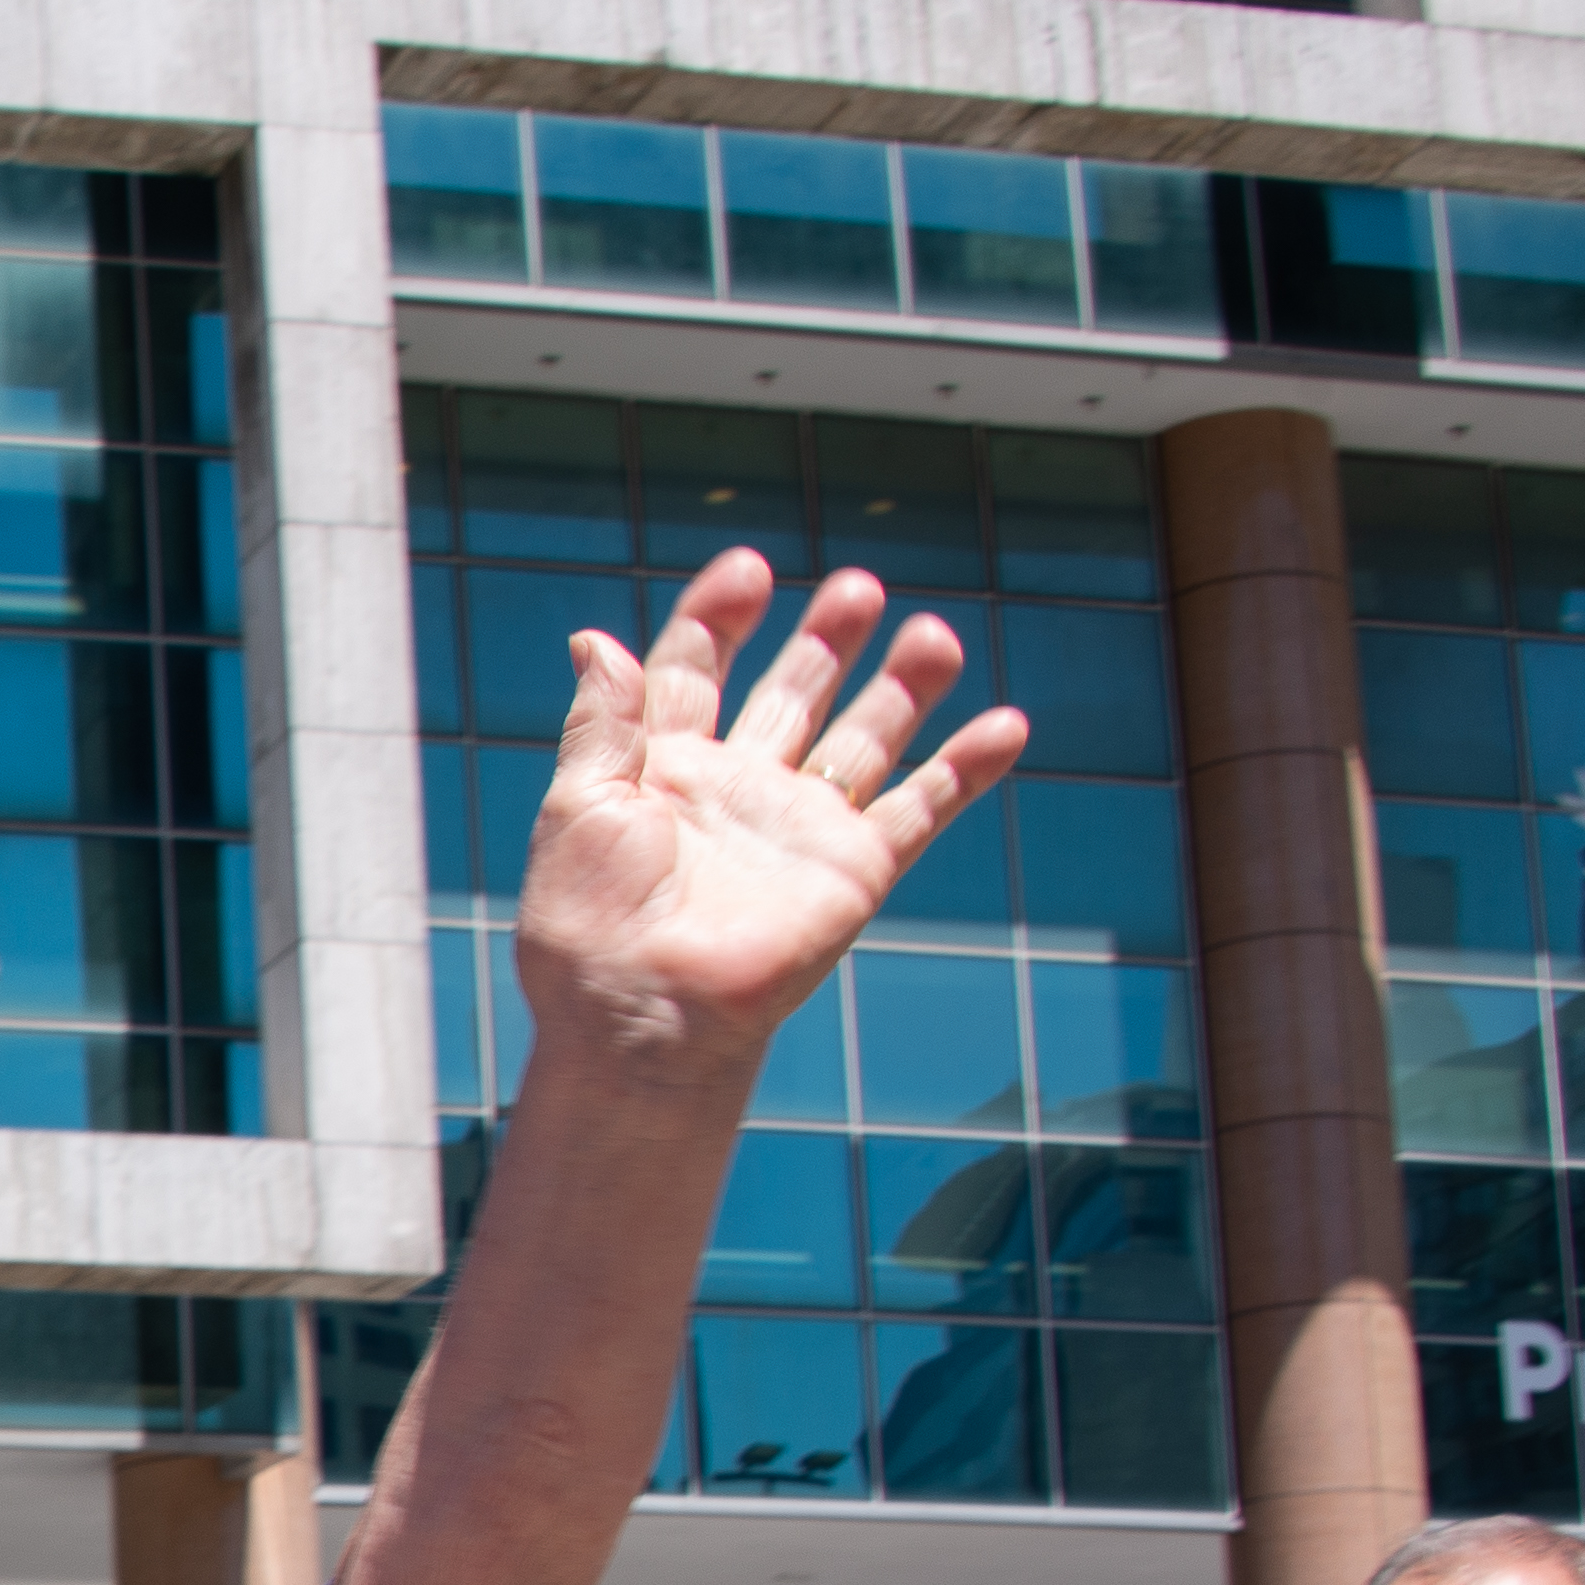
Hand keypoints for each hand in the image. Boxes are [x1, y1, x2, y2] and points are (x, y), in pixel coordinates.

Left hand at [516, 553, 1025, 1095]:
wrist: (644, 1015)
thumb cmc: (592, 923)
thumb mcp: (578, 805)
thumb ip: (602, 720)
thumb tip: (597, 637)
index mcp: (664, 768)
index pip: (696, 671)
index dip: (718, 617)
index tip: (749, 568)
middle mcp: (738, 790)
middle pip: (792, 693)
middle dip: (825, 639)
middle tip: (857, 587)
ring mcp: (800, 828)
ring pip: (865, 738)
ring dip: (901, 686)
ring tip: (932, 632)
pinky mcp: (852, 870)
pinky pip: (920, 808)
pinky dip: (965, 769)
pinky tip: (1006, 725)